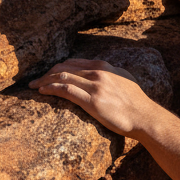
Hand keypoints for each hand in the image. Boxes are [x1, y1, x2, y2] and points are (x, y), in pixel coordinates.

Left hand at [29, 58, 152, 136]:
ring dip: (44, 80)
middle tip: (36, 80)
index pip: (75, 62)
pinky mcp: (91, 101)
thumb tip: (103, 73)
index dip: (59, 67)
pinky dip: (51, 89)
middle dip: (47, 73)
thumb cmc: (136, 103)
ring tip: (34, 86)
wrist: (144, 117)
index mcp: (105, 66)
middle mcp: (99, 73)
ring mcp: (95, 86)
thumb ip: (111, 74)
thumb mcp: (125, 80)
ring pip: (62, 77)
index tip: (49, 73)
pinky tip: (42, 91)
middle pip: (65, 67)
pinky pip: (65, 90)